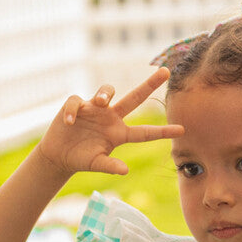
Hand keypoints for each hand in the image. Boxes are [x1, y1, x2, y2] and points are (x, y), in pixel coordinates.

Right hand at [38, 69, 182, 175]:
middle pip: (134, 98)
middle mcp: (111, 117)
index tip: (182, 130)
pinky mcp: (76, 106)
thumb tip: (125, 170)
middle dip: (150, 84)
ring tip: (101, 102)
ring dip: (105, 93)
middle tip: (166, 71)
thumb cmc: (81, 159)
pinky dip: (74, 111)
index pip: (145, 132)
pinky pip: (77, 102)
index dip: (162, 131)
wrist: (59, 154)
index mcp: (119, 133)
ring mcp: (94, 109)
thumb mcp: (96, 163)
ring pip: (107, 92)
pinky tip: (70, 123)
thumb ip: (110, 165)